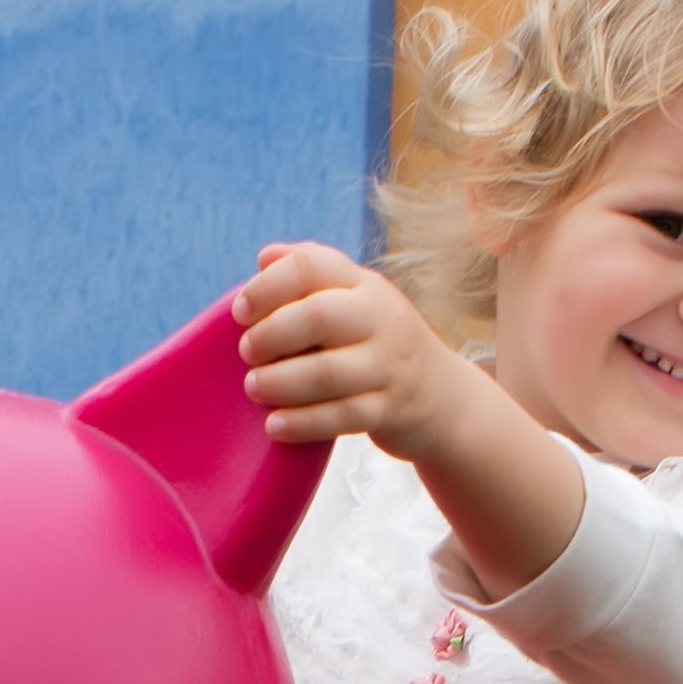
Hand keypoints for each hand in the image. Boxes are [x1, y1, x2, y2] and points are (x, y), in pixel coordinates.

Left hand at [230, 242, 478, 456]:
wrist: (442, 395)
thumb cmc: (377, 343)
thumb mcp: (355, 300)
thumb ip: (313, 276)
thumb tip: (264, 257)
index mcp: (363, 285)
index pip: (312, 265)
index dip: (267, 286)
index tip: (241, 312)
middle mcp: (381, 318)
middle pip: (317, 315)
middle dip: (271, 334)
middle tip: (247, 353)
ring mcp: (389, 365)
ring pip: (326, 372)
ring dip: (280, 382)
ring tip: (254, 388)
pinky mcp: (391, 410)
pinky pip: (341, 416)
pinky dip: (302, 423)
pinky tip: (275, 425)